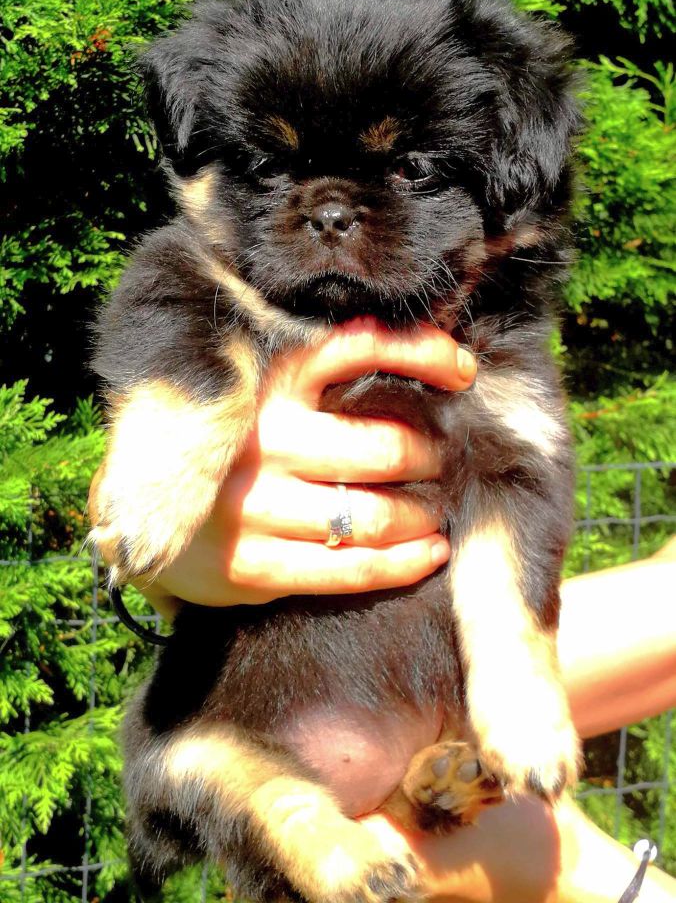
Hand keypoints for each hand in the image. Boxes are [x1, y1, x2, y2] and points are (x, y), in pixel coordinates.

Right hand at [134, 319, 475, 616]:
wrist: (141, 513)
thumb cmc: (229, 446)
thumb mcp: (261, 394)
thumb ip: (323, 377)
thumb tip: (431, 363)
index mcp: (265, 383)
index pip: (357, 349)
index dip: (422, 355)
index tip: (463, 371)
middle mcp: (260, 439)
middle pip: (381, 446)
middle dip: (431, 454)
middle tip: (445, 459)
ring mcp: (254, 506)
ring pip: (373, 514)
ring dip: (423, 513)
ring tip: (436, 509)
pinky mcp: (252, 565)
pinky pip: (350, 569)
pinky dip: (404, 563)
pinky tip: (430, 552)